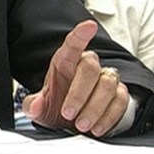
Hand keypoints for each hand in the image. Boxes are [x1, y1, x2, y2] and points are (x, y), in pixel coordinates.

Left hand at [22, 20, 128, 136]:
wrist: (73, 123)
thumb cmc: (57, 107)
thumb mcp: (40, 108)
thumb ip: (33, 106)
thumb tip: (34, 105)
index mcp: (65, 61)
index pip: (73, 43)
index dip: (81, 34)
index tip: (90, 26)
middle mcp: (86, 66)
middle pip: (90, 68)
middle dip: (79, 94)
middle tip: (68, 114)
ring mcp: (104, 78)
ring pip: (107, 84)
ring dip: (94, 108)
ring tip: (82, 125)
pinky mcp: (119, 94)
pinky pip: (120, 100)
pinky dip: (108, 116)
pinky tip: (96, 127)